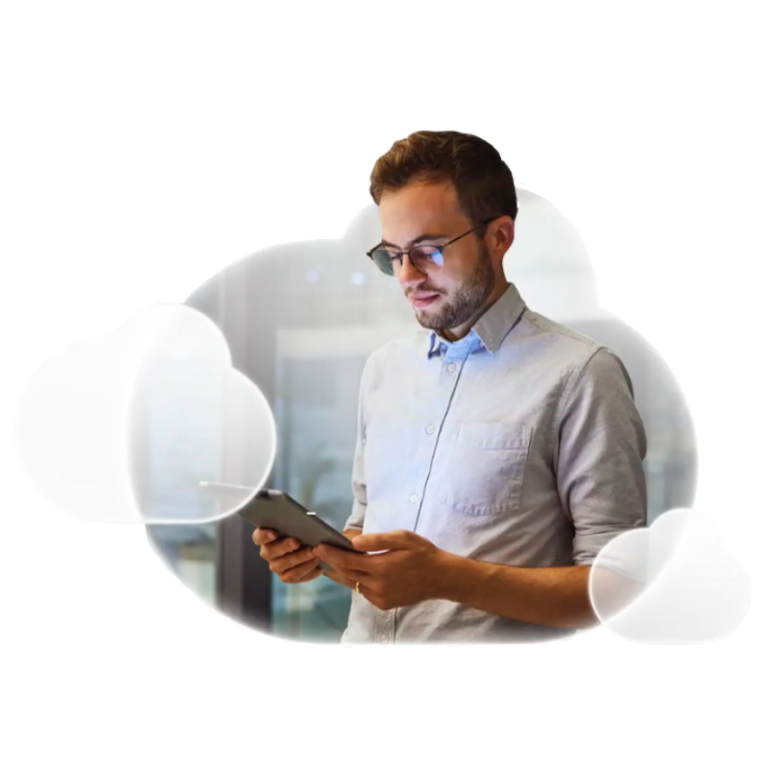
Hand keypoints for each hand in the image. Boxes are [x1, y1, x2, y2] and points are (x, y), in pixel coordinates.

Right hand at [252, 527, 322, 583]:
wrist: (317, 547)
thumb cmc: (305, 530)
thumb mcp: (300, 523)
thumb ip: (295, 522)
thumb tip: (299, 522)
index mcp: (266, 537)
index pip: (258, 537)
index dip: (264, 536)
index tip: (274, 533)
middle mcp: (268, 552)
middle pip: (269, 552)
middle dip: (284, 546)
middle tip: (296, 542)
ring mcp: (276, 565)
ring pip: (281, 565)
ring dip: (298, 558)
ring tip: (312, 552)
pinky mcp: (286, 576)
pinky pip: (293, 576)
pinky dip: (306, 569)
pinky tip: (317, 562)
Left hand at [313, 530, 449, 609]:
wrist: (441, 578)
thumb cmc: (422, 553)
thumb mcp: (403, 538)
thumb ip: (378, 539)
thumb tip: (354, 541)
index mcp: (381, 567)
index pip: (347, 560)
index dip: (331, 553)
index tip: (318, 546)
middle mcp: (378, 585)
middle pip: (347, 573)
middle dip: (333, 562)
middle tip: (321, 551)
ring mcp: (380, 597)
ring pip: (354, 584)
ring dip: (342, 573)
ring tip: (331, 562)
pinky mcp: (384, 604)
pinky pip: (364, 592)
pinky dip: (357, 582)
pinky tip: (353, 573)